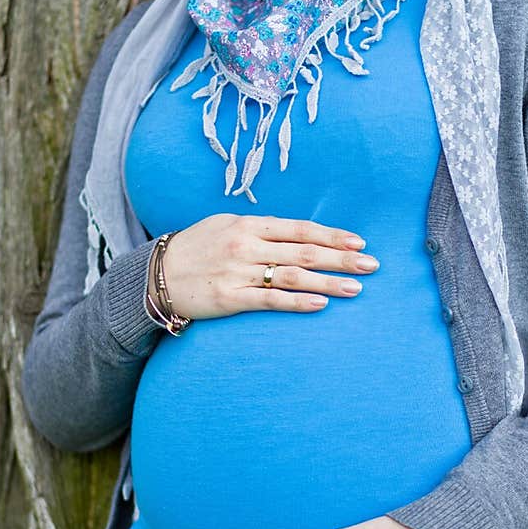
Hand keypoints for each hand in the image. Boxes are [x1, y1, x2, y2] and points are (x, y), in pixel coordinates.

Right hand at [149, 214, 378, 320]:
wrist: (155, 275)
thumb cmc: (197, 249)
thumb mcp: (226, 225)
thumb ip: (261, 229)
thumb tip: (300, 234)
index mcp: (247, 223)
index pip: (299, 228)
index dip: (331, 235)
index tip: (359, 242)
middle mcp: (245, 245)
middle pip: (303, 251)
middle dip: (341, 258)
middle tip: (372, 265)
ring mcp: (238, 272)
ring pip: (292, 276)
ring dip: (328, 282)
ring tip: (356, 288)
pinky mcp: (229, 298)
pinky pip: (269, 300)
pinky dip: (298, 302)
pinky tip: (321, 304)